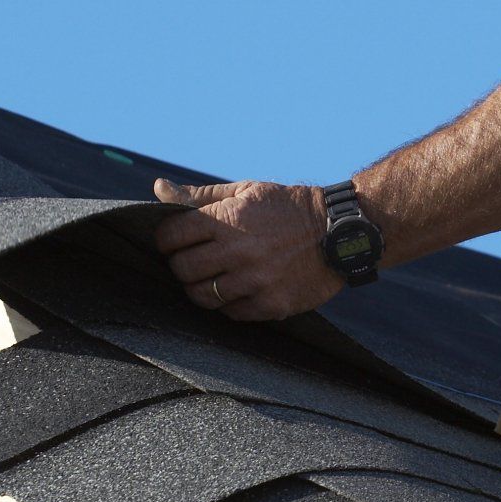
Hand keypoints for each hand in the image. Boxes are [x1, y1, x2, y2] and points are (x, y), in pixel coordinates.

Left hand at [152, 177, 341, 320]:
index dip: (168, 239)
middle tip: (195, 259)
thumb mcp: (248, 191)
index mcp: (228, 219)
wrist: (341, 231)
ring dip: (202, 286)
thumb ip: (202, 195)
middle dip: (182, 264)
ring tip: (215, 276)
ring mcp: (255, 281)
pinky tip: (241, 288)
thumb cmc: (288, 208)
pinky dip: (230, 303)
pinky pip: (231, 313)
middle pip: (182, 269)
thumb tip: (159, 188)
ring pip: (201, 296)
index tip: (177, 240)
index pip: (171, 236)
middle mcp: (238, 251)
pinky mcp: (271, 304)